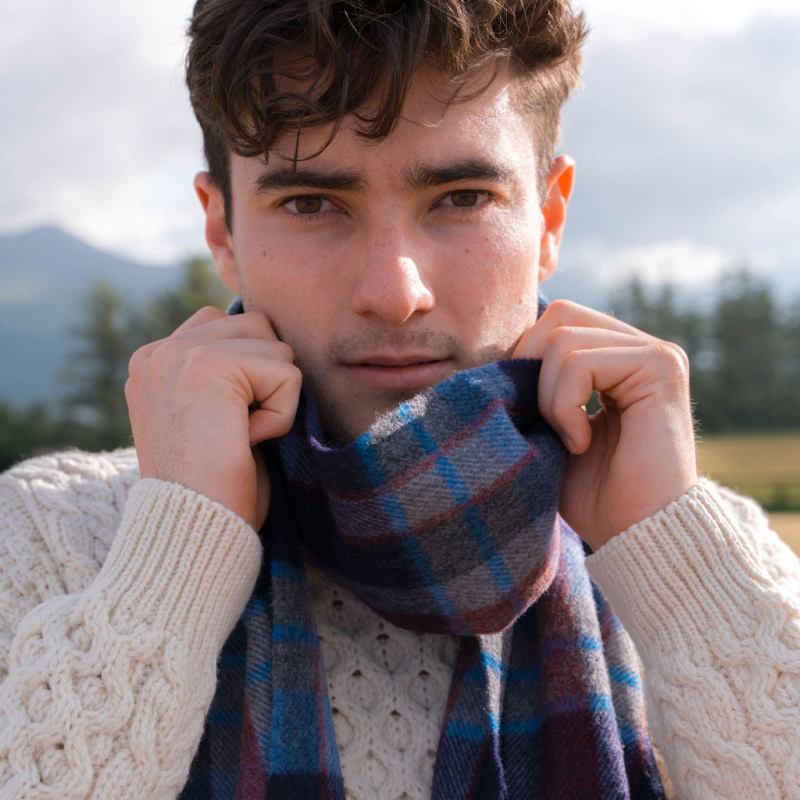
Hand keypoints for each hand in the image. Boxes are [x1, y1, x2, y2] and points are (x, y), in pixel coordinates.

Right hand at [125, 306, 301, 529]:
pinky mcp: (209, 365)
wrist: (192, 527)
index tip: (228, 422)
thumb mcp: (210, 419)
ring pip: (276, 347)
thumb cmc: (212, 488)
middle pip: (257, 325)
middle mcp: (160, 351)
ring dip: (276, 397)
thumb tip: (275, 342)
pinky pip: (287, 375)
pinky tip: (246, 441)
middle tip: (237, 428)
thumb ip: (225, 376)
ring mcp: (179, 354)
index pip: (224, 323)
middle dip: (267, 377)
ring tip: (240, 434)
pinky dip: (281, 416)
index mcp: (155, 363)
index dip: (250, 369)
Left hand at [513, 299, 697, 549]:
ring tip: (568, 441)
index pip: (555, 322)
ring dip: (549, 396)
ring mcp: (655, 353)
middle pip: (558, 316)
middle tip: (542, 422)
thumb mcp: (549, 430)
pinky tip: (581, 443)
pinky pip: (580, 362)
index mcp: (616, 359)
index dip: (524, 358)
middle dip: (532, 368)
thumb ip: (535, 386)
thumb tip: (495, 352)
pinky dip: (565, 405)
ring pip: (563, 338)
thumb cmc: (592, 495)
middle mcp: (640, 348)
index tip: (523, 411)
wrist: (636, 537)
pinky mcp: (661, 367)